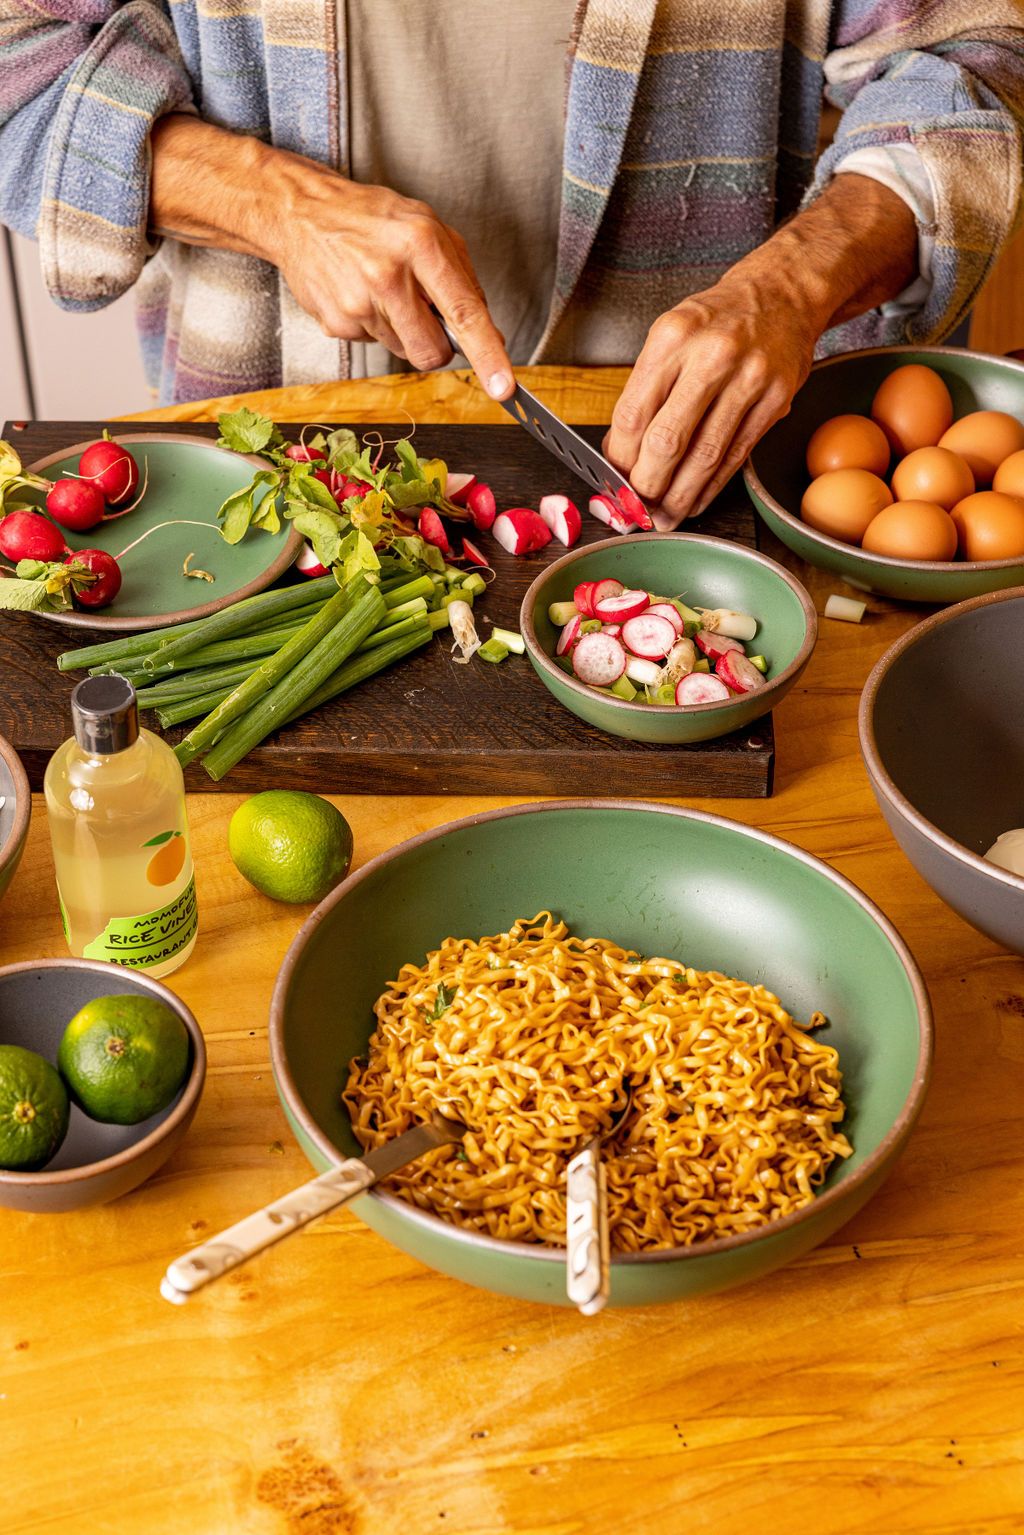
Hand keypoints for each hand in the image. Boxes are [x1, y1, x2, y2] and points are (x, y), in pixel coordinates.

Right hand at [269, 162, 513, 396]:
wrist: (298, 213)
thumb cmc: (369, 218)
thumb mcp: (427, 226)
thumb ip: (463, 277)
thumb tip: (491, 333)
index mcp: (420, 244)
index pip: (464, 311)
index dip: (488, 354)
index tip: (504, 387)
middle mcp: (388, 276)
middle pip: (432, 352)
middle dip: (437, 346)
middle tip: (423, 314)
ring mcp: (358, 304)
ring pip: (404, 350)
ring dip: (402, 330)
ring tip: (382, 289)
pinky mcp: (337, 324)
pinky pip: (374, 344)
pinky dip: (374, 325)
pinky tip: (359, 293)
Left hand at [604, 174, 917, 527]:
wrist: (783, 293)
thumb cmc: (718, 319)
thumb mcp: (672, 335)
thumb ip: (645, 389)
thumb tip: (619, 452)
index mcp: (672, 336)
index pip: (633, 413)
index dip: (619, 458)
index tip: (612, 481)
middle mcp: (711, 355)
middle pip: (667, 440)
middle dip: (647, 486)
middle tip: (637, 509)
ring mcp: (748, 379)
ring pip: (705, 455)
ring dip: (680, 496)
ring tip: (664, 518)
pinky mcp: (775, 400)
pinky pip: (736, 455)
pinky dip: (712, 486)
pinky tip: (696, 501)